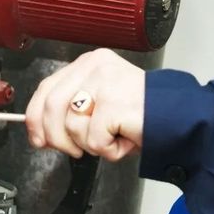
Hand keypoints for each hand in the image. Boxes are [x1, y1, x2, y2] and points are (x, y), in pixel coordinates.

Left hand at [25, 49, 144, 160]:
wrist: (178, 118)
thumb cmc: (141, 114)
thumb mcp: (100, 104)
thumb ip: (70, 110)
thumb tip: (40, 132)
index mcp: (90, 63)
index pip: (46, 88)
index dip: (35, 118)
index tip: (38, 138)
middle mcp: (95, 68)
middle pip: (51, 107)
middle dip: (57, 137)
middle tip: (74, 150)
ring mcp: (104, 83)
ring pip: (71, 125)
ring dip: (89, 144)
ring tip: (112, 137)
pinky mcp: (114, 104)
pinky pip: (94, 139)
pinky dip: (108, 150)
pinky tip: (124, 139)